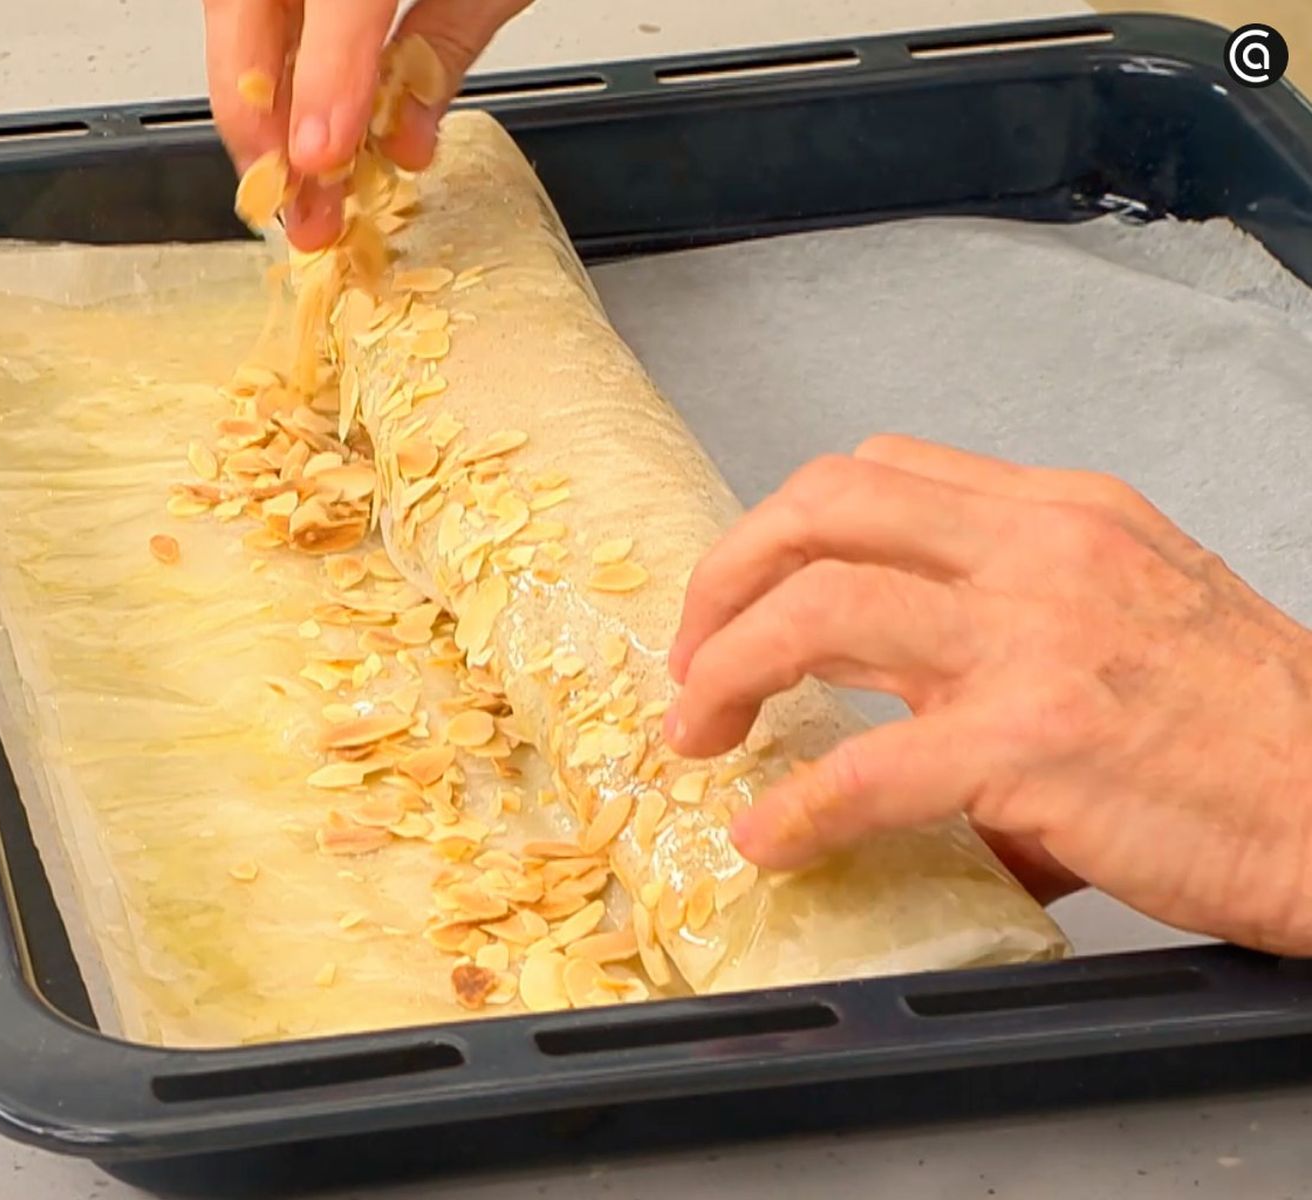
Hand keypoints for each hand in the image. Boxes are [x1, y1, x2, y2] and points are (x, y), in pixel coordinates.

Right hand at [203, 0, 533, 249]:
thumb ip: (444, 46)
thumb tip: (405, 142)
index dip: (326, 79)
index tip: (321, 155)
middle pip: (246, 3)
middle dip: (259, 113)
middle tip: (290, 196)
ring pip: (233, 7)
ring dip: (252, 100)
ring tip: (286, 178)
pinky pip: (249, 3)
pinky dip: (266, 64)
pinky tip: (288, 121)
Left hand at [665, 435, 1311, 955]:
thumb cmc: (1252, 727)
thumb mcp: (1133, 613)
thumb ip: (1006, 622)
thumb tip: (892, 704)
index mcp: (1059, 514)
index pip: (878, 473)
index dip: (783, 530)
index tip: (746, 595)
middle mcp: (1038, 551)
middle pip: (822, 508)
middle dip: (726, 577)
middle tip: (693, 656)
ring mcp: (1034, 641)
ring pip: (816, 609)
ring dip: (727, 672)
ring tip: (699, 733)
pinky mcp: (1033, 745)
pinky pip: (865, 766)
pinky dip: (796, 804)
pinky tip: (769, 835)